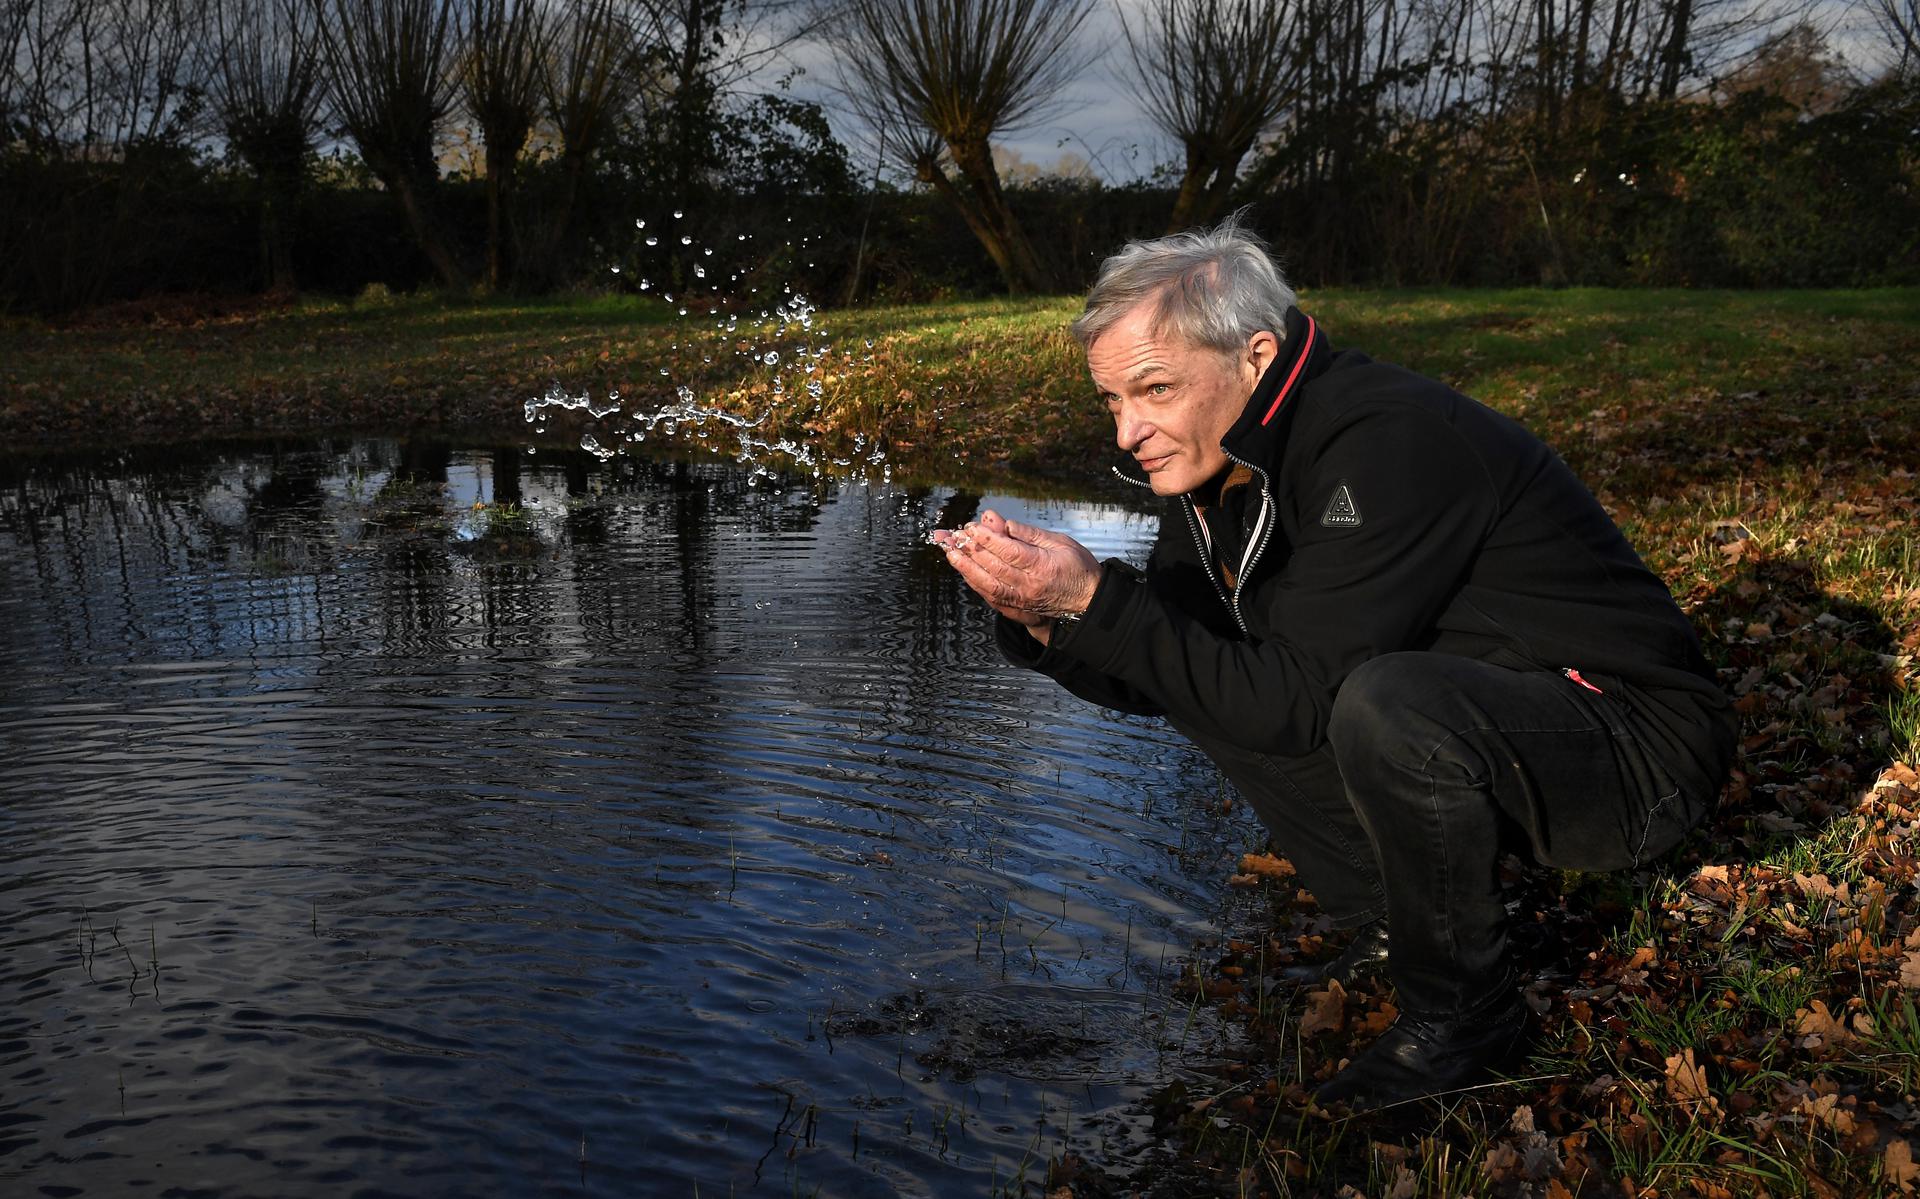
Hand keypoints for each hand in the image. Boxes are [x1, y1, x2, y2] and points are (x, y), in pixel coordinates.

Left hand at [931, 510, 1101, 634]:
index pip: (1007, 550)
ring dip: (965, 567)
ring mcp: (1021, 600)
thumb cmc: (1078, 569)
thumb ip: (1027, 533)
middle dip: (969, 549)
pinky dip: (974, 581)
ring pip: (986, 583)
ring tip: (950, 551)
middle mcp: (1028, 585)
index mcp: (1042, 566)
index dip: (986, 537)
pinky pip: (989, 595)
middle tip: (953, 535)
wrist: (1088, 603)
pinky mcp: (1016, 608)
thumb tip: (1001, 522)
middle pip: (992, 566)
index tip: (971, 526)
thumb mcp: (1059, 542)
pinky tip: (964, 570)